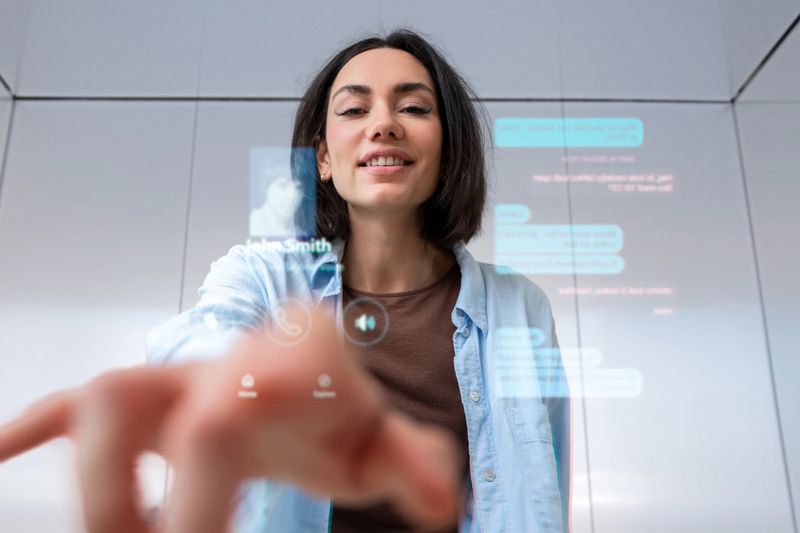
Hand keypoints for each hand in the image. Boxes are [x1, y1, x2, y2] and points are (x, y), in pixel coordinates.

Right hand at [0, 306, 464, 532]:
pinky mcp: (150, 397)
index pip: (228, 407)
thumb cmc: (343, 408)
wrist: (312, 370)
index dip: (195, 471)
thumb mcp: (386, 442)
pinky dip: (36, 422)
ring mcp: (178, 379)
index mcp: (280, 367)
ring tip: (112, 532)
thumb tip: (442, 503)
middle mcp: (219, 365)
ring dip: (91, 475)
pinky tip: (1, 449)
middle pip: (138, 397)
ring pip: (104, 397)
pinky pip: (79, 400)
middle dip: (118, 489)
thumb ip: (415, 465)